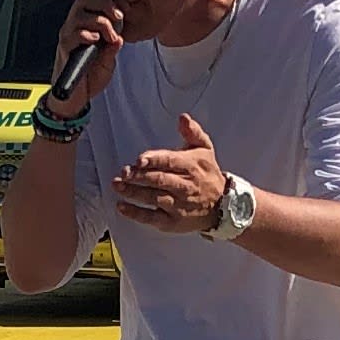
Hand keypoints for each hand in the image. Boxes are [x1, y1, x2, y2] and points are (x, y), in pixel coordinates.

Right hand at [49, 0, 129, 108]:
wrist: (75, 100)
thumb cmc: (89, 78)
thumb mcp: (108, 61)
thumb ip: (112, 48)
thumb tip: (119, 38)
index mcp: (86, 25)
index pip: (94, 0)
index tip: (125, 8)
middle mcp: (74, 27)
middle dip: (105, 3)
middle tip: (118, 16)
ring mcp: (68, 37)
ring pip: (80, 15)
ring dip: (99, 22)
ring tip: (109, 36)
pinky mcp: (64, 49)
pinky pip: (72, 34)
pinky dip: (86, 34)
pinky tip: (95, 41)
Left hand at [112, 112, 230, 232]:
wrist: (222, 205)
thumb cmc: (207, 174)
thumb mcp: (205, 149)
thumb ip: (193, 132)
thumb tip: (183, 117)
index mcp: (192, 166)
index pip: (170, 162)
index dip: (154, 160)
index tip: (139, 160)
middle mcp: (185, 186)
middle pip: (159, 180)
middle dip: (139, 177)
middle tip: (123, 173)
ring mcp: (179, 206)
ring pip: (154, 198)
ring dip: (133, 192)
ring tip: (117, 186)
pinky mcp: (172, 222)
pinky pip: (152, 218)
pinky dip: (136, 213)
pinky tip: (121, 207)